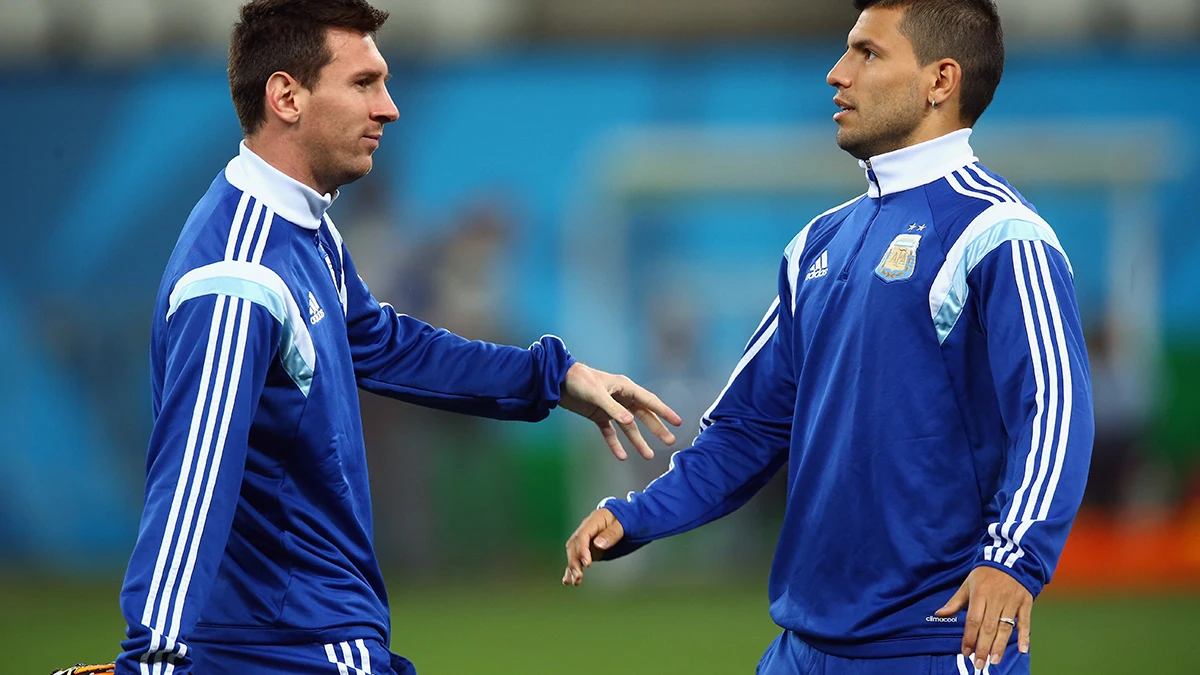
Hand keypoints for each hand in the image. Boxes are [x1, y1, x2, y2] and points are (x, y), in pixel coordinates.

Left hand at [559, 362, 682, 460]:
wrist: (557, 381)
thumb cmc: (579, 380)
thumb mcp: (597, 394)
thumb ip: (613, 409)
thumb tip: (630, 422)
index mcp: (625, 387)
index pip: (649, 401)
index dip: (664, 412)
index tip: (678, 422)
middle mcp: (621, 397)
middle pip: (643, 416)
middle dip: (656, 429)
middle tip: (669, 442)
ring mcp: (610, 407)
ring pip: (629, 427)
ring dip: (638, 440)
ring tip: (648, 455)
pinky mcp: (598, 415)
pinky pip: (610, 432)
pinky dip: (615, 444)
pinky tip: (622, 456)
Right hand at [562, 508, 623, 585]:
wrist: (624, 515)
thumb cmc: (625, 518)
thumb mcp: (623, 524)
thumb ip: (611, 534)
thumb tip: (598, 545)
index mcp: (594, 520)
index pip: (582, 535)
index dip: (582, 550)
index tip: (586, 563)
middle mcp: (586, 529)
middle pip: (574, 545)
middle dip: (575, 562)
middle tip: (579, 576)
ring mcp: (585, 539)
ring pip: (573, 553)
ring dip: (572, 567)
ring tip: (575, 581)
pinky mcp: (587, 548)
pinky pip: (577, 558)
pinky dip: (572, 568)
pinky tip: (568, 580)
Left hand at [935, 566, 1032, 670]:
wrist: (1011, 559)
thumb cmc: (986, 574)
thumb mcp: (968, 583)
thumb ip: (955, 601)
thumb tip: (939, 614)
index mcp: (979, 594)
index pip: (973, 620)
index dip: (969, 637)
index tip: (965, 652)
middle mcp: (996, 599)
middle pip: (989, 627)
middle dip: (983, 647)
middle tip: (979, 664)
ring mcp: (1012, 601)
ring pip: (1005, 627)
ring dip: (1000, 646)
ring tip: (994, 661)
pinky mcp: (1025, 603)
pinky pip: (1025, 622)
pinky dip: (1025, 636)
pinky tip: (1023, 650)